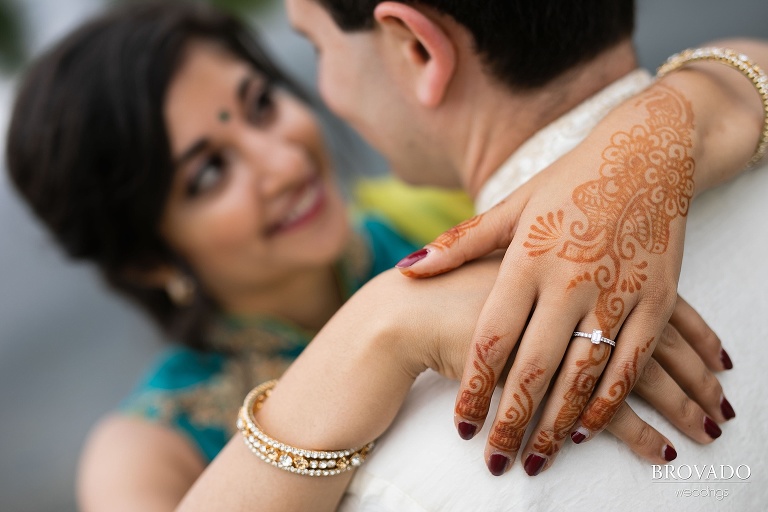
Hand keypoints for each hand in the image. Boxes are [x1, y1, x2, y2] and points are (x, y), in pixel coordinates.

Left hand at [399, 85, 717, 474]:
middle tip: (496, 459)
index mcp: (527, 258)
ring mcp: (616, 291)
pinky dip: (610, 399)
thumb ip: (461, 243)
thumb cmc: (570, 181)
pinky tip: (587, 426)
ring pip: (583, 374)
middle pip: (534, 366)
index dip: (475, 387)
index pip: (493, 337)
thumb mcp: (513, 205)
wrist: (648, 153)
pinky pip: (631, 362)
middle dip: (512, 420)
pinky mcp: (656, 299)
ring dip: (558, 422)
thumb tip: (408, 268)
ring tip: (536, 456)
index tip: (463, 425)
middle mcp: (570, 279)